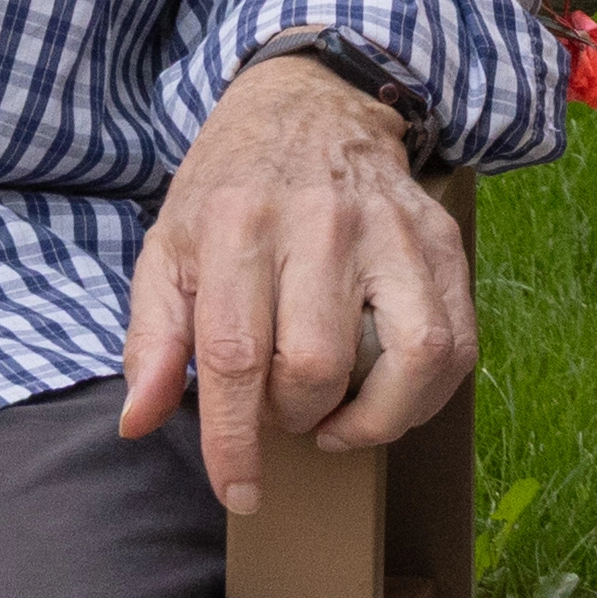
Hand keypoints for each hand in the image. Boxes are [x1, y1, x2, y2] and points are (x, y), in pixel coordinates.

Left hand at [119, 51, 474, 514]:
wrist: (308, 105)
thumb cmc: (229, 191)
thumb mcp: (168, 249)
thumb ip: (154, 339)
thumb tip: (140, 422)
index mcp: (236, 224)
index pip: (237, 356)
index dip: (235, 442)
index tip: (238, 493)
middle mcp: (318, 223)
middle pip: (318, 365)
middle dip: (294, 416)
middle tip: (280, 407)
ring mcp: (389, 229)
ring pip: (408, 357)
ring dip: (374, 417)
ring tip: (339, 419)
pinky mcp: (439, 239)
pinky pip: (456, 341)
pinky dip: (427, 394)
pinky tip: (390, 397)